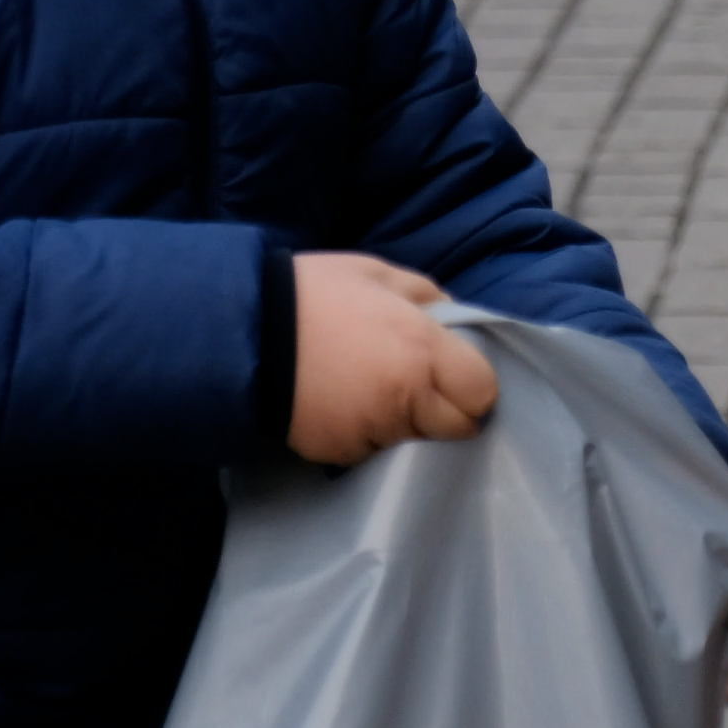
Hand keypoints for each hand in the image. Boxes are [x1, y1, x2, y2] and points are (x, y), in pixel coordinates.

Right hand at [288, 253, 497, 464]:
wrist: (245, 332)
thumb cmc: (314, 293)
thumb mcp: (376, 273)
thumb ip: (426, 295)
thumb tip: (455, 319)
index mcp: (422, 349)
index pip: (482, 392)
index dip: (472, 384)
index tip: (456, 375)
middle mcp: (406, 399)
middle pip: (457, 428)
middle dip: (447, 410)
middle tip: (418, 385)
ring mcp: (373, 432)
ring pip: (414, 442)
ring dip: (406, 423)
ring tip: (370, 389)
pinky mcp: (343, 453)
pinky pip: (374, 450)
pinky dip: (367, 434)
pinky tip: (343, 405)